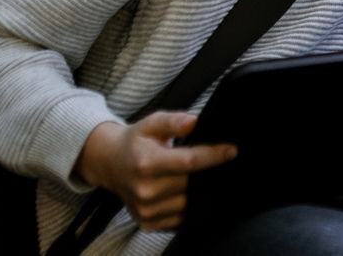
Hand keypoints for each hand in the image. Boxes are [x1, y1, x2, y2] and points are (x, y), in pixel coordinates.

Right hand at [75, 111, 236, 230]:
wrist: (111, 164)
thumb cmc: (136, 142)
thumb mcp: (152, 123)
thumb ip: (174, 121)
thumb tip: (194, 122)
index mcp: (146, 163)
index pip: (188, 162)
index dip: (213, 156)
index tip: (231, 151)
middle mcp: (145, 190)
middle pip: (191, 184)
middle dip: (209, 173)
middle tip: (219, 162)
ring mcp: (146, 209)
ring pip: (188, 203)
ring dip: (200, 191)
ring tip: (201, 177)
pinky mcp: (148, 222)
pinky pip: (180, 218)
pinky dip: (188, 206)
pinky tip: (189, 192)